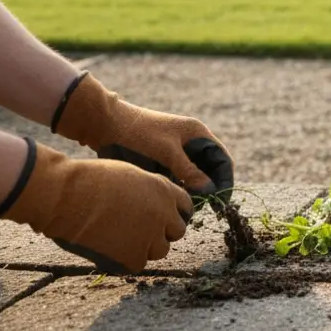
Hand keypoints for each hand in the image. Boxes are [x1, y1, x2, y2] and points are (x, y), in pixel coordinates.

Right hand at [0, 139, 192, 273]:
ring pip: (160, 250)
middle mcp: (163, 214)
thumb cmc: (89, 180)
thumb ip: (149, 191)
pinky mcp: (132, 257)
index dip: (173, 213)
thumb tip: (155, 204)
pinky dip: (126, 259)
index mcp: (164, 190)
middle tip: (141, 230)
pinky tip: (110, 248)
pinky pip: (138, 263)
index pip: (185, 207)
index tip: (162, 217)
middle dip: (162, 231)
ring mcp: (150, 237)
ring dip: (146, 247)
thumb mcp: (130, 175)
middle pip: (177, 231)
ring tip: (121, 238)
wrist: (65, 195)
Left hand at [50, 72, 234, 200]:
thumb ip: (189, 171)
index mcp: (198, 133)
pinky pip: (181, 174)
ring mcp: (178, 148)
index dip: (224, 181)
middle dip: (210, 187)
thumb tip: (210, 191)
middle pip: (211, 168)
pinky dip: (182, 186)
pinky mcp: (165, 156)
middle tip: (205, 207)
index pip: (222, 160)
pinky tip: (175, 197)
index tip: (220, 202)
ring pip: (196, 173)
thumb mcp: (165, 152)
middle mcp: (192, 140)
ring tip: (190, 205)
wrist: (105, 123)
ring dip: (195, 188)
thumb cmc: (137, 134)